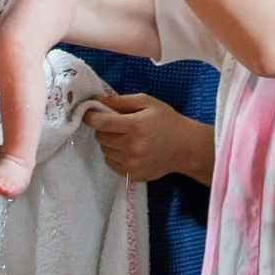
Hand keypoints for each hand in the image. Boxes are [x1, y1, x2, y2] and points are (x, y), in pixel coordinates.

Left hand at [83, 92, 214, 184]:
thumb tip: (96, 100)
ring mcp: (131, 164)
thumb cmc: (166, 120)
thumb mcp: (147, 102)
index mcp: (134, 126)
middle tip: (117, 123)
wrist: (186, 147)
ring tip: (125, 137)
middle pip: (100, 136)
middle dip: (104, 128)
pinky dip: (114, 155)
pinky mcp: (132, 175)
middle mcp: (130, 147)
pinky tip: (127, 149)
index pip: (100, 122)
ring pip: (104, 150)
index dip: (91, 116)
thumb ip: (121, 101)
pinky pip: (110, 163)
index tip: (89, 112)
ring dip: (109, 142)